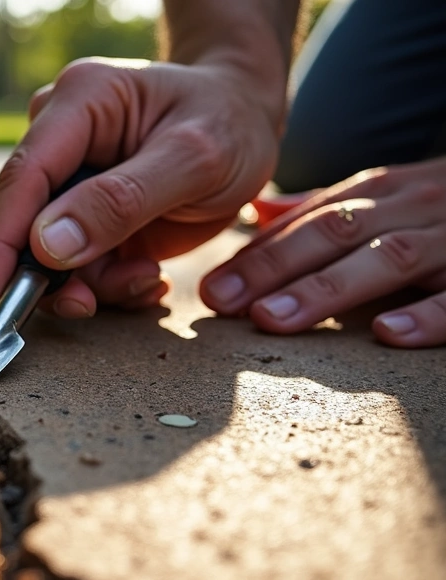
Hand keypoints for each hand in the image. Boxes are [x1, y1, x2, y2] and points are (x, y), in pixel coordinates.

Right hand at [0, 58, 281, 321]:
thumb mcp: (195, 159)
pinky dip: (109, 283)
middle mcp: (60, 137)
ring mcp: (68, 176)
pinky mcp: (82, 210)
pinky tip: (149, 276)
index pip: (22, 179)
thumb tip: (45, 245)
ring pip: (50, 254)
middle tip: (88, 307)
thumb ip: (121, 200)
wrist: (248, 121)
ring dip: (94, 283)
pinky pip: (76, 263)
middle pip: (25, 222)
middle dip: (52, 276)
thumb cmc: (229, 122)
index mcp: (79, 103)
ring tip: (148, 278)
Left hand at [201, 156, 445, 347]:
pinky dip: (430, 313)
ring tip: (275, 320)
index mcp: (383, 193)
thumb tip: (260, 217)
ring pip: (390, 258)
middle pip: (336, 235)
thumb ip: (328, 209)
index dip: (257, 257)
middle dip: (274, 269)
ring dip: (328, 290)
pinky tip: (389, 333)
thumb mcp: (390, 193)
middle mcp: (415, 209)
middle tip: (224, 304)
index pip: (308, 224)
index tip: (210, 290)